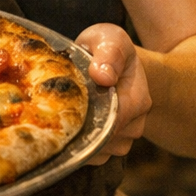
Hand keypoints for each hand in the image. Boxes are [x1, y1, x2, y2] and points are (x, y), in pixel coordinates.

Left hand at [75, 22, 150, 164]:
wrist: (110, 64)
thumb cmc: (107, 49)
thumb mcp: (109, 38)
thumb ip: (109, 52)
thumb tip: (103, 76)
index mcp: (138, 99)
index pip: (117, 121)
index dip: (92, 118)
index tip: (68, 110)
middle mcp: (135, 123)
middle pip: (108, 141)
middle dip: (82, 130)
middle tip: (56, 113)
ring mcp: (125, 138)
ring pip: (101, 153)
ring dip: (79, 139)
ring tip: (62, 115)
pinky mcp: (111, 147)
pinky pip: (94, 158)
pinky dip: (79, 147)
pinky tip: (67, 127)